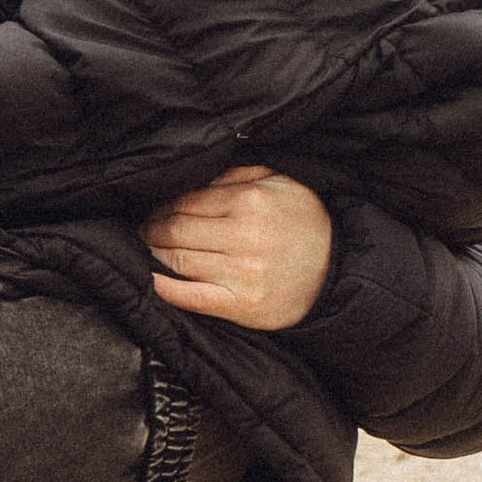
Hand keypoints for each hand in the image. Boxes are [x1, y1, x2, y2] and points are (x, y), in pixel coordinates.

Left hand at [141, 166, 333, 329]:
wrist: (338, 270)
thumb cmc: (305, 223)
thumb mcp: (280, 182)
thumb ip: (237, 175)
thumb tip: (196, 177)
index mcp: (250, 201)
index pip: (187, 201)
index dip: (163, 206)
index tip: (154, 211)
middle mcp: (244, 236)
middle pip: (176, 230)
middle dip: (152, 230)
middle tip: (144, 231)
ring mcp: (242, 273)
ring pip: (178, 261)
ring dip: (155, 255)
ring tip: (149, 251)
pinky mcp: (243, 305)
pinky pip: (192, 297)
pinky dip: (165, 289)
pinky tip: (153, 280)